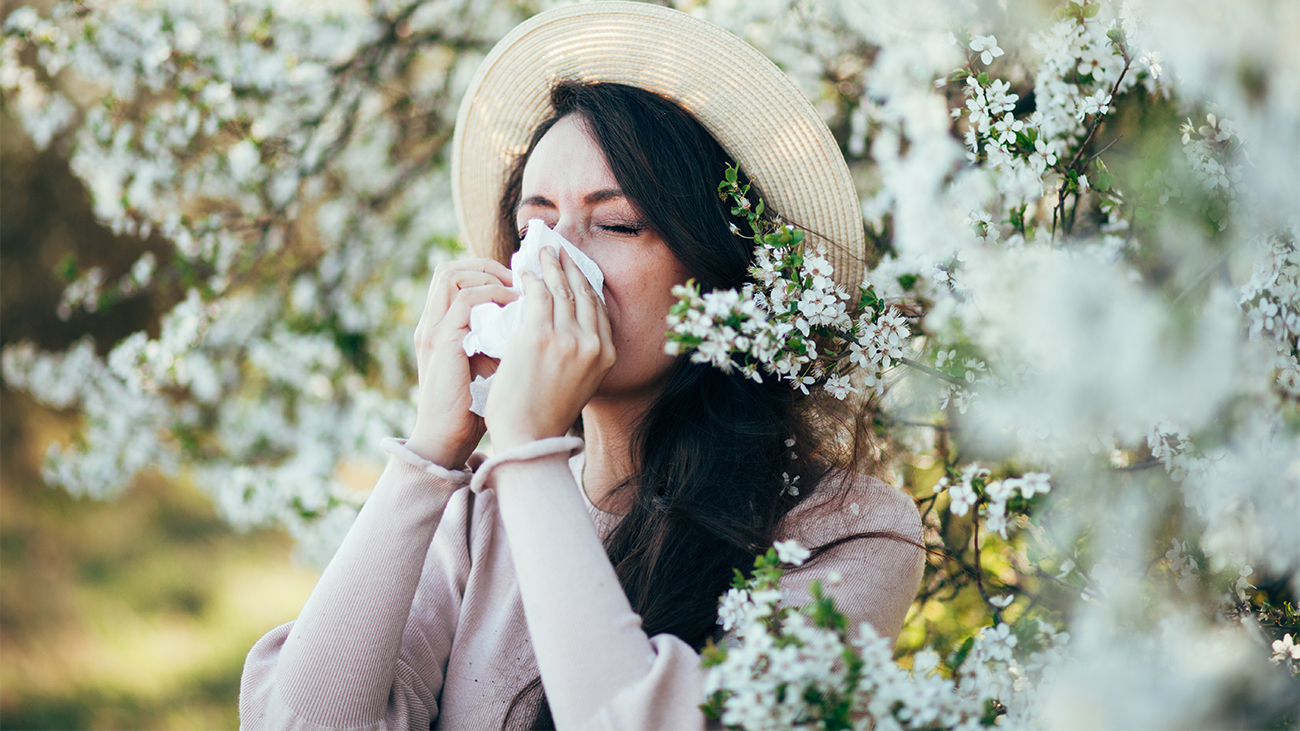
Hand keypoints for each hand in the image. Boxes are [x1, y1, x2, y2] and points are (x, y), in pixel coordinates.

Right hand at [407, 258, 517, 467]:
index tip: (519, 280)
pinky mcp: (442, 341)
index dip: (485, 271)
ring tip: (517, 288)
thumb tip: (538, 316)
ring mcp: (433, 330)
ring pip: (451, 275)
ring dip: (488, 275)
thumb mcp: (489, 362)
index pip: (453, 278)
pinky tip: (514, 303)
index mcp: (439, 326)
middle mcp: (431, 322)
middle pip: (449, 269)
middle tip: (520, 277)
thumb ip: (502, 336)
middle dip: (487, 266)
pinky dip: (490, 294)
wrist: (449, 438)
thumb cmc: (474, 406)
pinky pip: (463, 299)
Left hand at [485, 247, 615, 450]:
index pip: (600, 308)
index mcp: (606, 356)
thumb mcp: (580, 383)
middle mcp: (592, 344)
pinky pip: (537, 295)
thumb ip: (581, 354)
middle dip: (571, 267)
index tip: (577, 269)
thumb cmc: (545, 415)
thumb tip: (568, 326)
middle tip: (560, 250)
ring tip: (543, 252)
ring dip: (551, 266)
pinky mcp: (538, 336)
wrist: (527, 437)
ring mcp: (567, 338)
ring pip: (561, 289)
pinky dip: (532, 279)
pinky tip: (526, 272)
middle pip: (584, 292)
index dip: (588, 283)